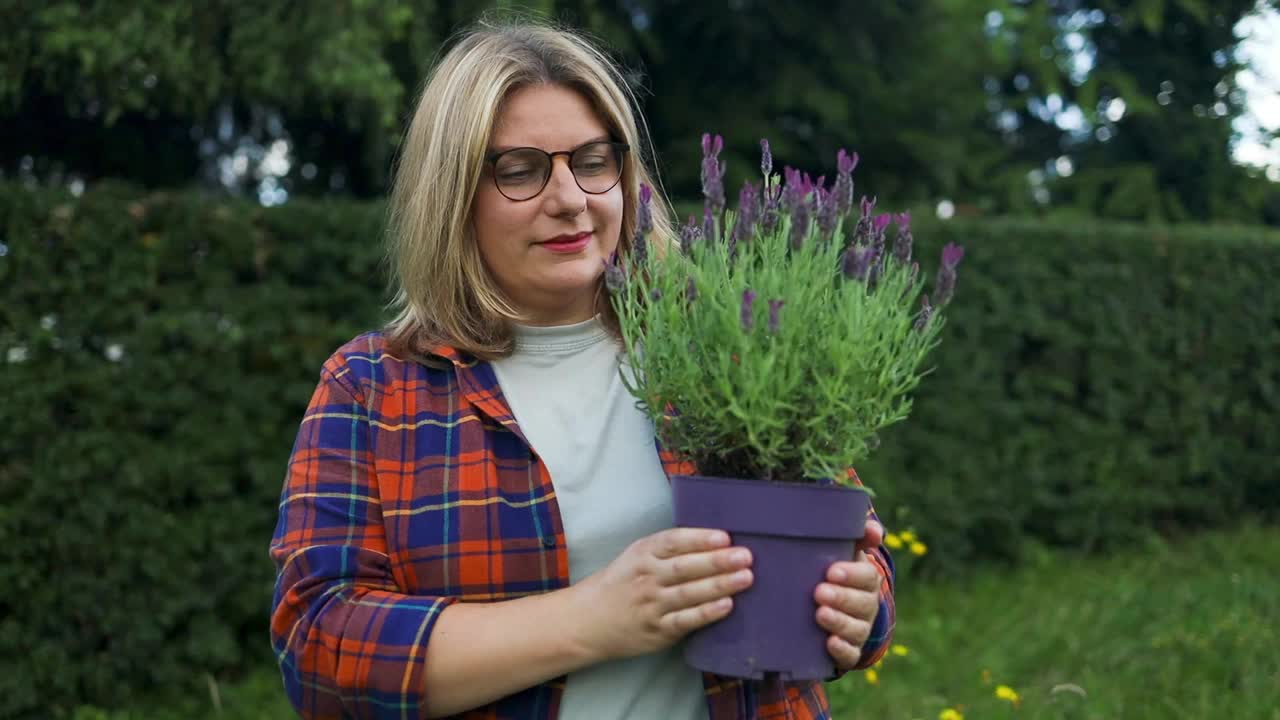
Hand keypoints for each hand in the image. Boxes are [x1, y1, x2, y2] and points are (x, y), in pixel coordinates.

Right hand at [571, 527, 753, 661]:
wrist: (588, 620)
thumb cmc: (622, 582)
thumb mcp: (637, 556)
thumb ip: (669, 549)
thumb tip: (716, 542)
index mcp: (643, 553)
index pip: (673, 541)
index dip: (700, 539)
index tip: (725, 537)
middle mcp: (647, 577)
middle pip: (685, 567)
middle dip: (717, 561)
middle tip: (745, 556)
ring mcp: (652, 605)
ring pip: (689, 593)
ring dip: (720, 585)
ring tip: (745, 578)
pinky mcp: (658, 630)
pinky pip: (685, 620)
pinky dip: (706, 613)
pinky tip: (726, 606)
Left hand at [814, 520, 884, 669]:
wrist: (829, 606)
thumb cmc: (834, 572)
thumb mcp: (844, 551)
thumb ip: (858, 536)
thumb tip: (874, 529)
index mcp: (866, 579)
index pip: (867, 576)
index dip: (852, 575)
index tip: (831, 571)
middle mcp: (866, 605)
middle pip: (862, 603)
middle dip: (842, 598)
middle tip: (819, 591)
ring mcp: (859, 629)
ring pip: (856, 629)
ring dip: (839, 622)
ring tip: (820, 614)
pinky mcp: (849, 650)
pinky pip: (851, 654)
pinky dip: (842, 649)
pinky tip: (830, 643)